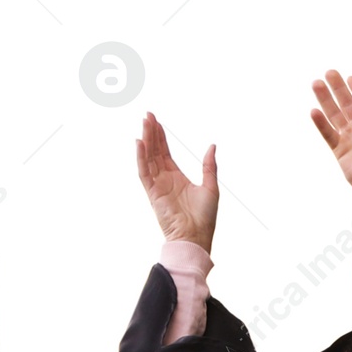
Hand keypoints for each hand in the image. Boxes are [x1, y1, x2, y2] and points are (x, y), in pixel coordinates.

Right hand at [136, 113, 217, 252]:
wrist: (196, 237)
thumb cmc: (204, 218)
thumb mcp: (210, 187)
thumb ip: (209, 166)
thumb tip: (212, 146)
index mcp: (176, 177)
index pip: (165, 152)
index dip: (160, 136)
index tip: (156, 121)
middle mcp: (164, 178)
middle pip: (155, 151)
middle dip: (151, 132)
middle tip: (147, 114)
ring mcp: (157, 185)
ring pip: (148, 157)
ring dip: (146, 140)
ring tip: (144, 122)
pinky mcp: (152, 192)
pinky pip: (144, 172)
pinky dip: (141, 157)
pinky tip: (140, 143)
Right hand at [310, 70, 351, 238]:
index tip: (350, 77)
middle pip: (347, 104)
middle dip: (338, 89)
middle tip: (329, 72)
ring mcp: (349, 139)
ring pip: (334, 115)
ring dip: (325, 99)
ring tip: (316, 83)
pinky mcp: (339, 151)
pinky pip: (328, 133)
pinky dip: (320, 123)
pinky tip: (314, 110)